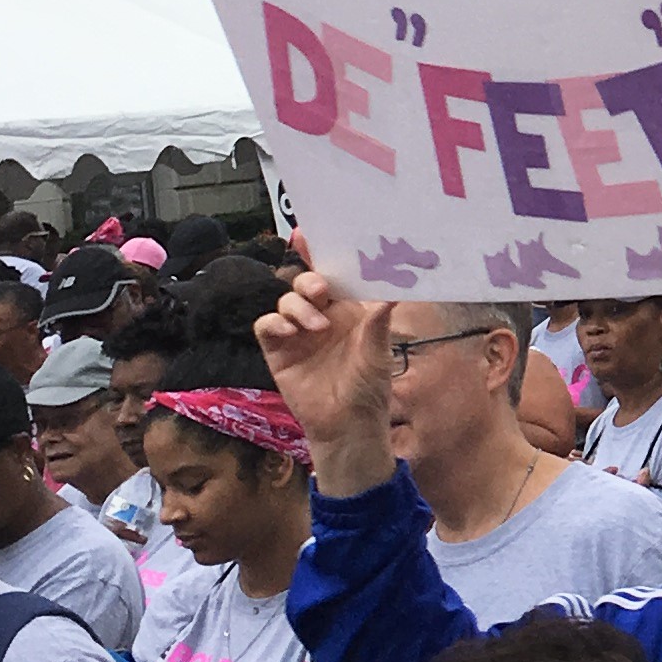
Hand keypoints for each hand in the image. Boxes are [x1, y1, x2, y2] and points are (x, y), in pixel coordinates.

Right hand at [256, 242, 398, 494]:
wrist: (347, 426)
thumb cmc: (368, 389)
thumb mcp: (378, 353)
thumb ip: (379, 321)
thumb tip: (394, 289)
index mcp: (349, 309)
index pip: (334, 274)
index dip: (320, 254)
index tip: (308, 234)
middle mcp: (322, 315)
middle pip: (305, 282)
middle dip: (309, 279)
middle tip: (322, 291)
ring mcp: (299, 332)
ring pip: (286, 299)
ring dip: (297, 305)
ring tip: (316, 326)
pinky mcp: (279, 351)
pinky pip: (267, 325)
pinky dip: (275, 322)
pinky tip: (289, 331)